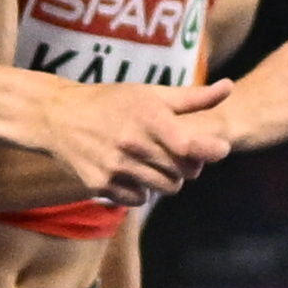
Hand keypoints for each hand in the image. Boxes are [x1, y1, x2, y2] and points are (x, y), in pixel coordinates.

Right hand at [34, 75, 232, 200]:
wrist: (58, 116)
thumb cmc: (111, 102)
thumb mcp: (150, 93)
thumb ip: (192, 98)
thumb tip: (230, 87)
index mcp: (149, 118)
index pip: (192, 147)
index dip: (212, 150)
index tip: (218, 149)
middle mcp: (133, 144)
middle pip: (184, 172)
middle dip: (188, 165)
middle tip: (178, 153)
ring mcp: (116, 166)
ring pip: (165, 189)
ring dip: (167, 179)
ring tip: (155, 162)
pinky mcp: (101, 184)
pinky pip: (139, 199)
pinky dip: (141, 190)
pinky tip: (132, 172)